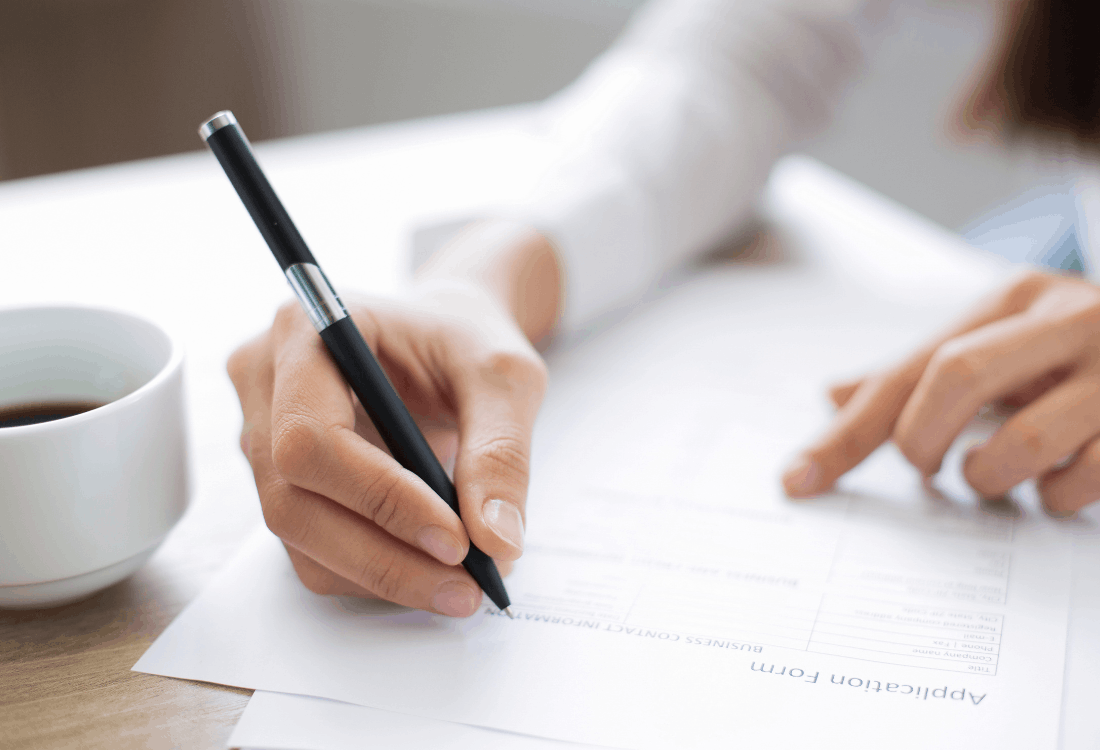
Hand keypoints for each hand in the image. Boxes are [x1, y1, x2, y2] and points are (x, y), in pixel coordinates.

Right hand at [228, 280, 547, 614]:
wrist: (445, 342)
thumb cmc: (465, 341)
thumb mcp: (504, 376)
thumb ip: (501, 451)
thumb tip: (495, 540)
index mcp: (306, 329)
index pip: (311, 435)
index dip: (378, 497)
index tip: (454, 539)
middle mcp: (264, 382)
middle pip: (293, 498)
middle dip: (383, 556)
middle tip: (466, 587)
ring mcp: (262, 434)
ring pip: (299, 536)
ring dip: (380, 576)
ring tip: (459, 587)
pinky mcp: (280, 480)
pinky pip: (310, 548)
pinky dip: (371, 574)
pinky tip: (429, 573)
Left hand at [782, 270, 1099, 514]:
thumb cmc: (1079, 359)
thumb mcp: (1001, 352)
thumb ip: (919, 376)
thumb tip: (829, 396)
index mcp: (1016, 298)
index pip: (909, 368)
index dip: (849, 432)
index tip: (798, 481)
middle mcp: (1071, 316)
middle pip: (955, 378)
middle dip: (922, 441)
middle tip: (929, 469)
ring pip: (1022, 442)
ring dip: (991, 478)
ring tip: (995, 476)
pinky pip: (1086, 479)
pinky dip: (1055, 498)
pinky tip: (1057, 485)